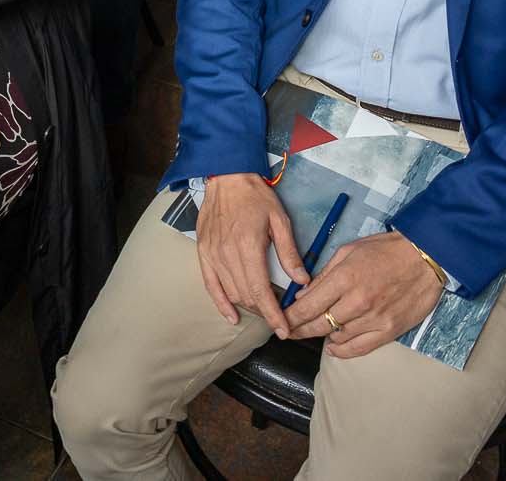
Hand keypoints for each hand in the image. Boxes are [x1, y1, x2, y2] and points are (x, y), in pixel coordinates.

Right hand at [194, 173, 306, 332]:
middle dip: (264, 312)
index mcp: (248, 245)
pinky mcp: (203, 253)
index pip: (261, 291)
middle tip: (280, 318)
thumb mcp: (280, 220)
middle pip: (246, 295)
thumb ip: (289, 253)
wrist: (227, 176)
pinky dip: (221, 304)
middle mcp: (228, 253)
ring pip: (231, 292)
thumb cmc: (256, 196)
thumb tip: (302, 281)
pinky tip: (231, 316)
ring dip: (248, 306)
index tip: (284, 330)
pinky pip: (210, 285)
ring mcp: (213, 254)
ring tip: (263, 310)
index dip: (273, 314)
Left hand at [286, 231, 445, 358]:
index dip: (290, 317)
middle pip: (318, 324)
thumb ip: (324, 275)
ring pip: (337, 337)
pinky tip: (333, 348)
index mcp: (344, 278)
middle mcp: (357, 302)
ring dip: (323, 336)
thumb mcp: (348, 252)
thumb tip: (304, 295)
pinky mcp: (389, 330)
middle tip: (289, 332)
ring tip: (315, 331)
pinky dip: (343, 351)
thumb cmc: (386, 250)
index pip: (308, 306)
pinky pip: (360, 348)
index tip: (280, 321)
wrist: (425, 257)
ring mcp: (374, 319)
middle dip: (299, 330)